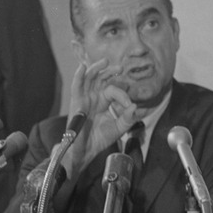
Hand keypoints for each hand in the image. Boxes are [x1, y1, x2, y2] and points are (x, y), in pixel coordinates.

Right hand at [63, 59, 145, 179]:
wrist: (85, 151)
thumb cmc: (99, 140)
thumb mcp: (118, 128)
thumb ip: (127, 118)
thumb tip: (135, 107)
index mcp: (104, 101)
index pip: (114, 90)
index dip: (123, 95)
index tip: (130, 106)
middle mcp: (94, 97)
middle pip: (101, 78)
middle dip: (110, 71)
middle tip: (120, 68)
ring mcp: (85, 98)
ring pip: (89, 78)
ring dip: (96, 68)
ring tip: (105, 61)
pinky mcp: (76, 102)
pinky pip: (76, 86)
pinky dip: (78, 75)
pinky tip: (83, 67)